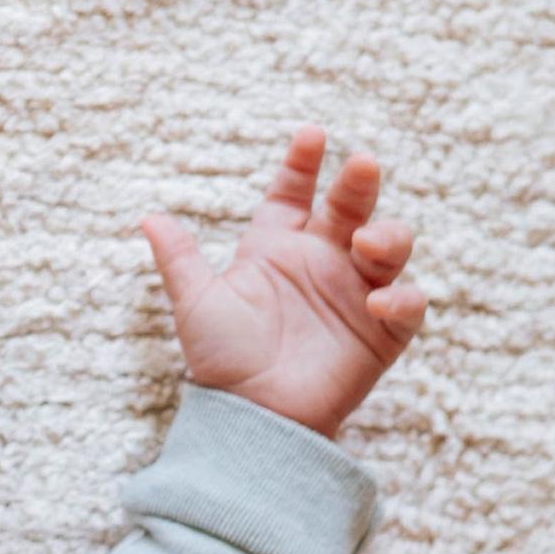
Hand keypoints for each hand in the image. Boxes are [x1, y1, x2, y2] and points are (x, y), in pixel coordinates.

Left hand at [141, 129, 425, 435]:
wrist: (250, 417)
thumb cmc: (221, 361)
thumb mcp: (197, 304)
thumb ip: (179, 259)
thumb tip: (148, 217)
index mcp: (277, 247)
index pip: (295, 192)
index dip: (303, 164)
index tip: (311, 136)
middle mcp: (320, 261)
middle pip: (349, 207)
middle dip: (359, 184)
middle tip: (361, 166)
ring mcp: (354, 293)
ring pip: (389, 244)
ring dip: (387, 235)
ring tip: (366, 243)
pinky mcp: (382, 332)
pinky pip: (407, 304)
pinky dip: (400, 298)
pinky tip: (378, 301)